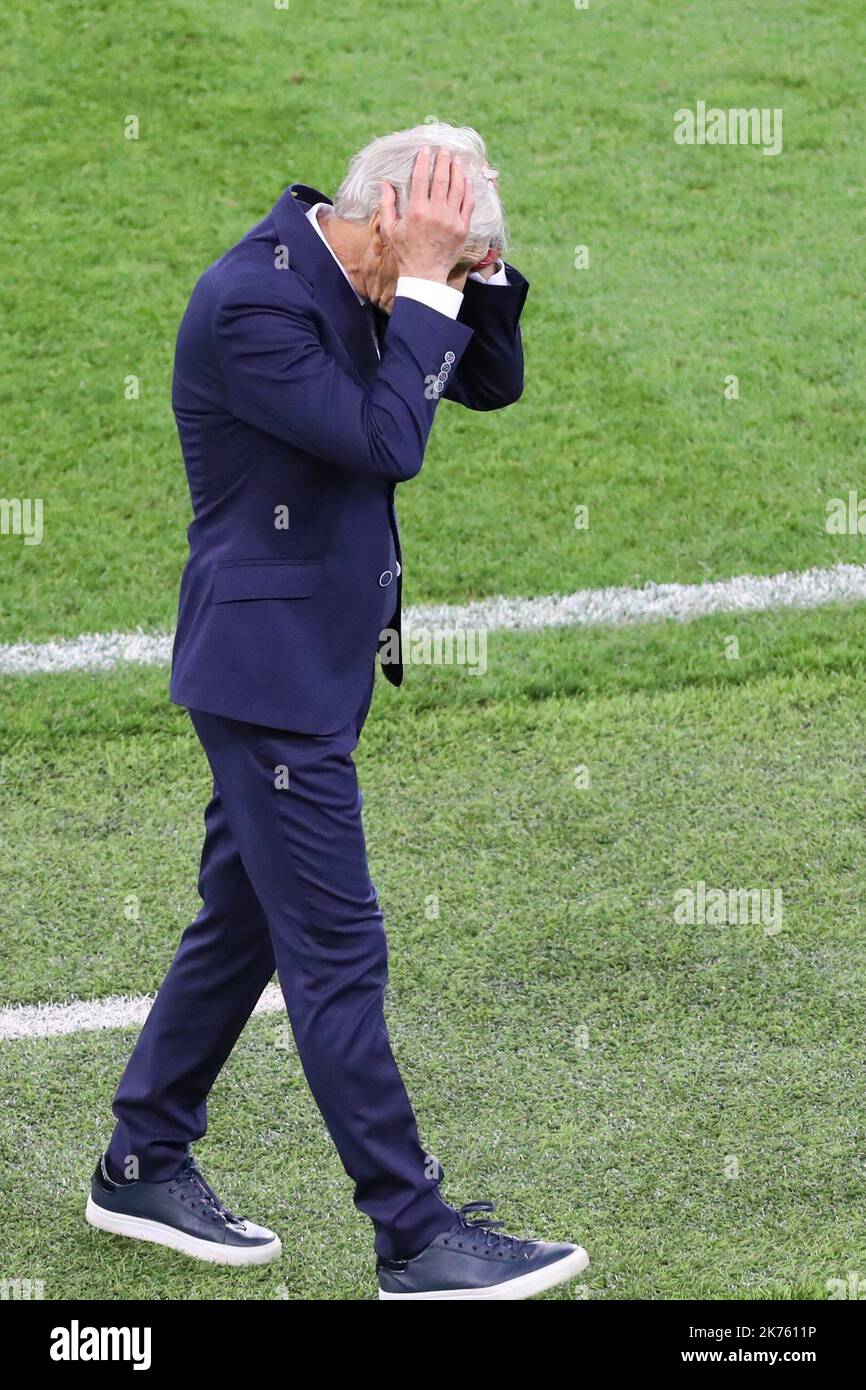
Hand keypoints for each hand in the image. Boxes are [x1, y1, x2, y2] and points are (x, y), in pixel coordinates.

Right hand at [379, 147, 474, 283]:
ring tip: (456, 159)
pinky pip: (468, 204)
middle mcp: (436, 213)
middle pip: (442, 179)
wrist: (425, 276)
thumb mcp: (389, 230)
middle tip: (443, 149)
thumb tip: (385, 184)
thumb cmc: (405, 253)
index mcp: (417, 211)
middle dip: (443, 161)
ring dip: (457, 171)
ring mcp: (452, 220)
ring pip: (457, 188)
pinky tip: (466, 179)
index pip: (422, 178)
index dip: (424, 161)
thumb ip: (386, 205)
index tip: (426, 150)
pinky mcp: (462, 228)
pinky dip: (468, 189)